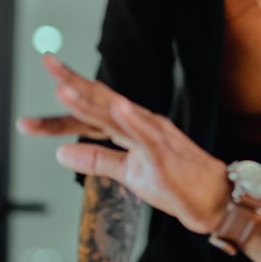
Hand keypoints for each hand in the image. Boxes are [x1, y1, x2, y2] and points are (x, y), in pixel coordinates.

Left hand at [18, 54, 229, 233]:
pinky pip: (147, 135)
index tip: (46, 74)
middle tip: (47, 62)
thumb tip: (60, 152)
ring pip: (118, 115)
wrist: (215, 199)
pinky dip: (133, 120)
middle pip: (102, 100)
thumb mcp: (128, 173)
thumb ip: (96, 159)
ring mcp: (154, 136)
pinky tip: (118, 108)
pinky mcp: (165, 154)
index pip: (95, 106)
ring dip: (92, 102)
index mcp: (132, 126)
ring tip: (64, 89)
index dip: (69, 93)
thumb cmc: (176, 184)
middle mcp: (141, 123)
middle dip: (73, 82)